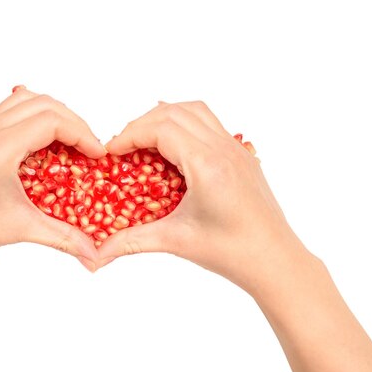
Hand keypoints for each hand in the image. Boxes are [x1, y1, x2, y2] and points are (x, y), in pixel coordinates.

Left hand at [0, 86, 105, 270]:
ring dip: (53, 115)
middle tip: (89, 148)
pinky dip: (34, 117)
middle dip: (73, 122)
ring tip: (70, 141)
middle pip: (43, 103)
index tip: (97, 155)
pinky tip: (43, 142)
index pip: (51, 120)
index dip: (82, 133)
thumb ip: (63, 238)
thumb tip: (95, 254)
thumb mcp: (20, 229)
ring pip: (25, 100)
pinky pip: (10, 111)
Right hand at [98, 101, 311, 293]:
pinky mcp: (242, 156)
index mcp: (207, 165)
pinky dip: (185, 125)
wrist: (275, 260)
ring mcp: (236, 150)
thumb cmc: (231, 252)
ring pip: (195, 111)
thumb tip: (97, 254)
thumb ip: (131, 242)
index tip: (111, 152)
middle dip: (142, 124)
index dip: (130, 135)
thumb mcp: (175, 242)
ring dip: (165, 118)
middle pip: (175, 112)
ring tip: (145, 141)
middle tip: (123, 148)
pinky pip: (210, 124)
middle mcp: (224, 149)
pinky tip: (173, 150)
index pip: (161, 128)